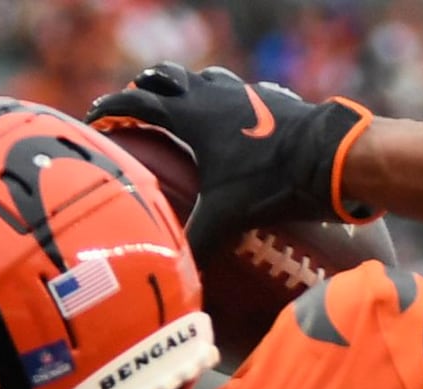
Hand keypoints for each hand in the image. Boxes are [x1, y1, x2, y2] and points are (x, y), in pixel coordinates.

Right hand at [89, 65, 374, 244]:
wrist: (327, 155)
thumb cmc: (270, 182)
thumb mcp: (226, 217)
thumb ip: (195, 244)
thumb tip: (173, 277)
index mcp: (191, 116)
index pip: (138, 103)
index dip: (112, 108)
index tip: (94, 117)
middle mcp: (212, 95)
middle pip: (165, 77)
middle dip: (145, 89)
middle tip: (134, 105)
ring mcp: (242, 92)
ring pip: (201, 77)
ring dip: (184, 87)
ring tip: (178, 105)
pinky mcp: (268, 97)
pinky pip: (237, 90)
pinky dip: (224, 99)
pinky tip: (231, 118)